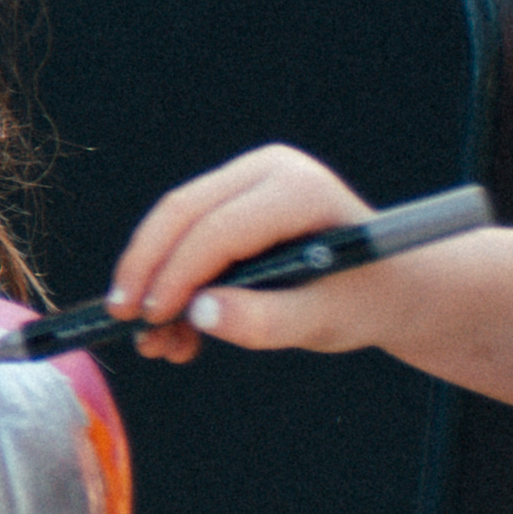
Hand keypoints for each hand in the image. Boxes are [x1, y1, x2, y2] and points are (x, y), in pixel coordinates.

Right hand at [105, 142, 378, 358]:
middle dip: (146, 269)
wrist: (389, 287)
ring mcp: (247, 179)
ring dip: (153, 280)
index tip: (151, 319)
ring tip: (156, 342)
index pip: (218, 226)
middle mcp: (267, 170)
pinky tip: (177, 331)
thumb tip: (199, 313)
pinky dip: (169, 281)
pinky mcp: (232, 199)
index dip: (176, 273)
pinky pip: (184, 235)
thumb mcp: (327, 320)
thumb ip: (267, 321)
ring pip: (174, 223)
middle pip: (182, 213)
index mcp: (298, 189)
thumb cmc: (368, 300)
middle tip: (123, 319)